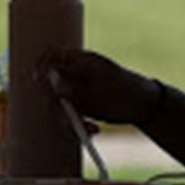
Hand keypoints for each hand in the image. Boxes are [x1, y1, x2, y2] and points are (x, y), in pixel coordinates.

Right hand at [43, 49, 161, 125]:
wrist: (146, 107)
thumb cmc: (128, 92)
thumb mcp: (102, 91)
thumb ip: (77, 90)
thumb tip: (55, 88)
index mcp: (82, 61)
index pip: (54, 55)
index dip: (42, 64)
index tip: (38, 79)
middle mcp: (76, 74)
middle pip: (51, 84)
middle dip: (56, 103)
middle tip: (68, 115)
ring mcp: (77, 90)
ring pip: (58, 104)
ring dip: (69, 120)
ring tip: (89, 128)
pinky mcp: (81, 105)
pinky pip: (69, 115)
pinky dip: (77, 125)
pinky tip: (93, 130)